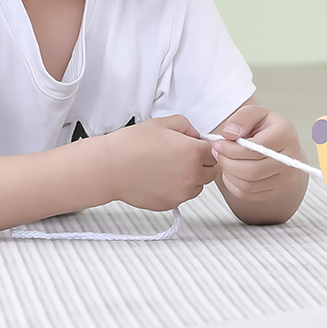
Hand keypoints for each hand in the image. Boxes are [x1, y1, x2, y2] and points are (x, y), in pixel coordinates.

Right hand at [103, 115, 217, 211]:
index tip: (196, 145)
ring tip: (168, 166)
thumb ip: (186, 126)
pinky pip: (182, 195)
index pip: (216, 152)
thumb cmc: (132, 144)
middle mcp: (192, 176)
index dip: (206, 147)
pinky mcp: (171, 204)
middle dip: (201, 162)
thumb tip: (195, 136)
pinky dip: (177, 188)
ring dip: (191, 177)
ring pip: (198, 185)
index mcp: (193, 153)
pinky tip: (160, 177)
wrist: (111, 167)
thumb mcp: (162, 123)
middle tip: (182, 155)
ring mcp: (182, 193)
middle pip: (211, 171)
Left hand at [212, 103, 306, 210]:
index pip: (255, 149)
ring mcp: (285, 179)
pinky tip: (230, 171)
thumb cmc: (267, 128)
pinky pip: (248, 194)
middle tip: (217, 152)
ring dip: (228, 173)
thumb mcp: (256, 113)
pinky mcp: (276, 191)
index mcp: (285, 135)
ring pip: (248, 185)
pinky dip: (233, 184)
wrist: (281, 146)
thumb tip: (230, 134)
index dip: (232, 148)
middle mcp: (289, 160)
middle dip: (227, 162)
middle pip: (252, 171)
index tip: (218, 143)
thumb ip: (242, 118)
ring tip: (223, 160)